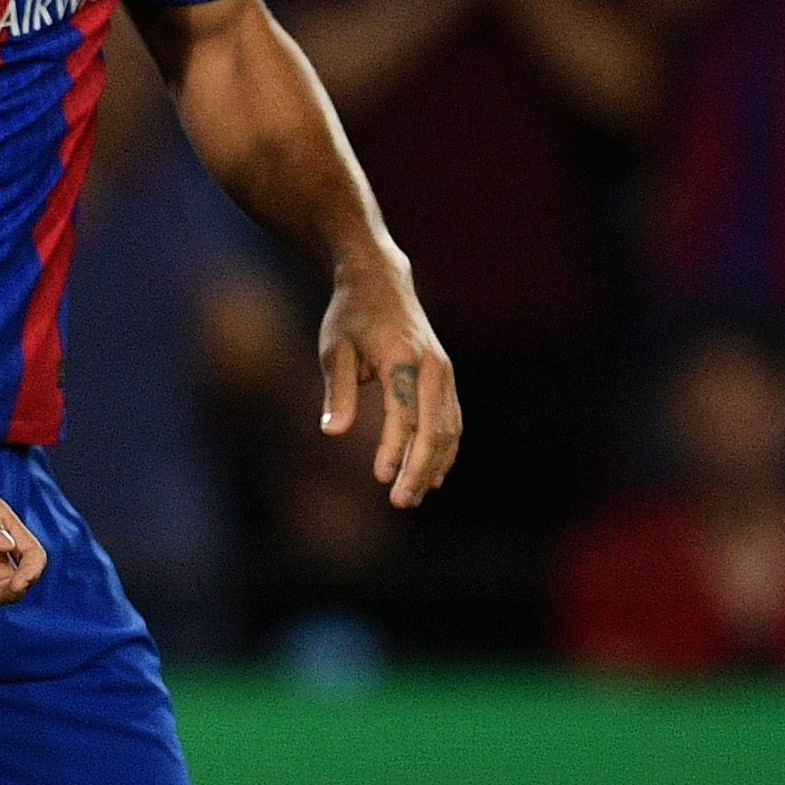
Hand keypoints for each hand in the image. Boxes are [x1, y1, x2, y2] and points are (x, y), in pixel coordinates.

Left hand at [317, 254, 461, 507]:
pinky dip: (445, 450)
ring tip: (413, 496)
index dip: (394, 449)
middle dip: (419, 468)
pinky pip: (452, 420)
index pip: (404, 414)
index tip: (380, 479)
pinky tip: (433, 476)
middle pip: (434, 428)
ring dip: (433, 465)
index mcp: (404, 357)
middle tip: (401, 501)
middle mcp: (433, 366)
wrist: (380, 282)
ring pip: (448, 428)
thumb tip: (332, 432)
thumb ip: (336, 390)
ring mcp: (444, 372)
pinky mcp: (445, 379)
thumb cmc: (351, 316)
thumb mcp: (334, 348)